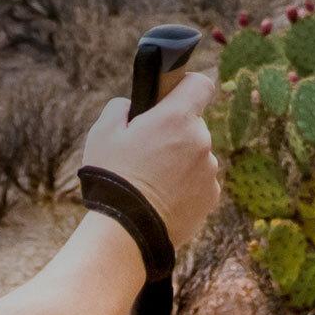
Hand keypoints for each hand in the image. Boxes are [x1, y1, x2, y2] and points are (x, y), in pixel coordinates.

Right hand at [81, 71, 220, 249]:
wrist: (126, 230)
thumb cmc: (112, 177)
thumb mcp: (102, 131)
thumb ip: (121, 107)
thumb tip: (132, 106)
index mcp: (176, 119)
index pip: (201, 85)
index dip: (187, 85)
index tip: (172, 95)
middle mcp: (200, 141)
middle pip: (193, 124)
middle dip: (173, 130)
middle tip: (146, 148)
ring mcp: (209, 171)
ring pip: (196, 154)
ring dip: (180, 159)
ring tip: (151, 179)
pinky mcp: (211, 197)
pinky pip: (200, 180)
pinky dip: (185, 184)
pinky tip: (162, 196)